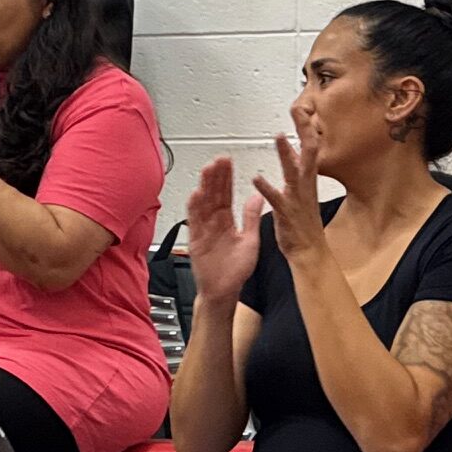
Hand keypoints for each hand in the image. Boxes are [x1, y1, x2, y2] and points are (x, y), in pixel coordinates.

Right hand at [186, 158, 263, 304]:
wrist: (224, 292)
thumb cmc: (236, 271)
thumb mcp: (251, 241)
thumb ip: (252, 218)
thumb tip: (257, 197)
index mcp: (227, 221)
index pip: (226, 194)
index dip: (226, 178)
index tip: (227, 162)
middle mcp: (214, 223)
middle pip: (214, 195)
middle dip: (215, 176)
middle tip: (218, 159)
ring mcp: (204, 230)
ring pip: (203, 204)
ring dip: (205, 187)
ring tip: (208, 170)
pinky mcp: (196, 241)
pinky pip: (194, 222)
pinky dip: (194, 208)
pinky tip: (196, 194)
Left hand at [252, 109, 326, 261]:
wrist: (309, 252)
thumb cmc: (303, 222)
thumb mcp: (301, 189)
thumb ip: (296, 168)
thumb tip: (291, 147)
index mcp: (307, 179)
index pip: (309, 147)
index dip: (306, 127)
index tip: (301, 109)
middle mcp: (304, 185)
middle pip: (309, 152)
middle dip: (305, 131)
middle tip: (299, 112)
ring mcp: (296, 198)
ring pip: (293, 171)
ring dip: (285, 154)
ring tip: (278, 137)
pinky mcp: (286, 213)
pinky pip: (276, 198)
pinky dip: (266, 188)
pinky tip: (256, 179)